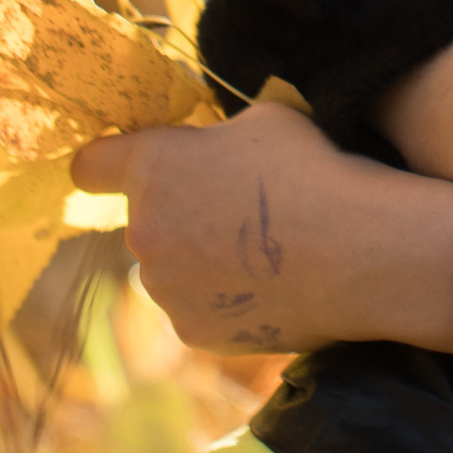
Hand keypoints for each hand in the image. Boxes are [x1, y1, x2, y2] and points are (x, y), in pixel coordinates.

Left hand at [72, 103, 452, 357]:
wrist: (362, 253)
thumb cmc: (318, 173)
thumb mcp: (268, 120)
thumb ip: (221, 136)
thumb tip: (217, 151)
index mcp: (152, 168)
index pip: (91, 166)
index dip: (110, 166)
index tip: (129, 170)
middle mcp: (142, 232)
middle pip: (147, 222)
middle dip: (182, 216)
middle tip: (244, 214)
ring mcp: (166, 289)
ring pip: (173, 271)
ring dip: (204, 262)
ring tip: (269, 256)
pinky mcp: (195, 332)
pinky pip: (202, 311)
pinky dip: (229, 302)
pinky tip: (276, 287)